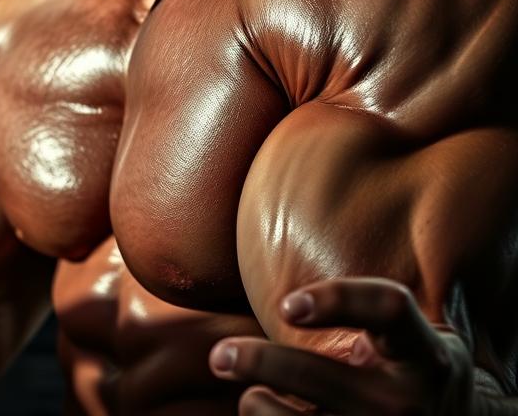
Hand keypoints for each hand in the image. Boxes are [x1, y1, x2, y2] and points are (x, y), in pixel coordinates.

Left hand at [208, 277, 477, 414]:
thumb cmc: (412, 368)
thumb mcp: (410, 336)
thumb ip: (367, 309)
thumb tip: (278, 245)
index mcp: (425, 353)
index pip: (388, 308)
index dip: (337, 299)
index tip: (287, 304)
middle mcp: (408, 402)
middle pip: (320, 377)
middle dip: (262, 362)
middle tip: (221, 355)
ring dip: (258, 403)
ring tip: (245, 391)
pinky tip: (263, 407)